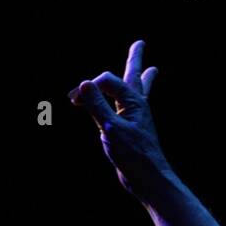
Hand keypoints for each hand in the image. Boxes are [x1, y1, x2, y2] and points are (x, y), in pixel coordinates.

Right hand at [69, 40, 170, 198]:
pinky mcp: (133, 131)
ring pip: (137, 91)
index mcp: (134, 101)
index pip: (106, 81)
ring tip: (152, 69)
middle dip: (135, 59)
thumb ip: (97, 106)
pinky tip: (135, 102)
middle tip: (141, 44)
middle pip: (135, 75)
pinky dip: (130, 101)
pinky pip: (129, 109)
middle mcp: (137, 105)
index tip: (74, 101)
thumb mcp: (112, 130)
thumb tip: (84, 83)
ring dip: (142, 78)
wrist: (150, 181)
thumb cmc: (135, 157)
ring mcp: (136, 118)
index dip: (88, 88)